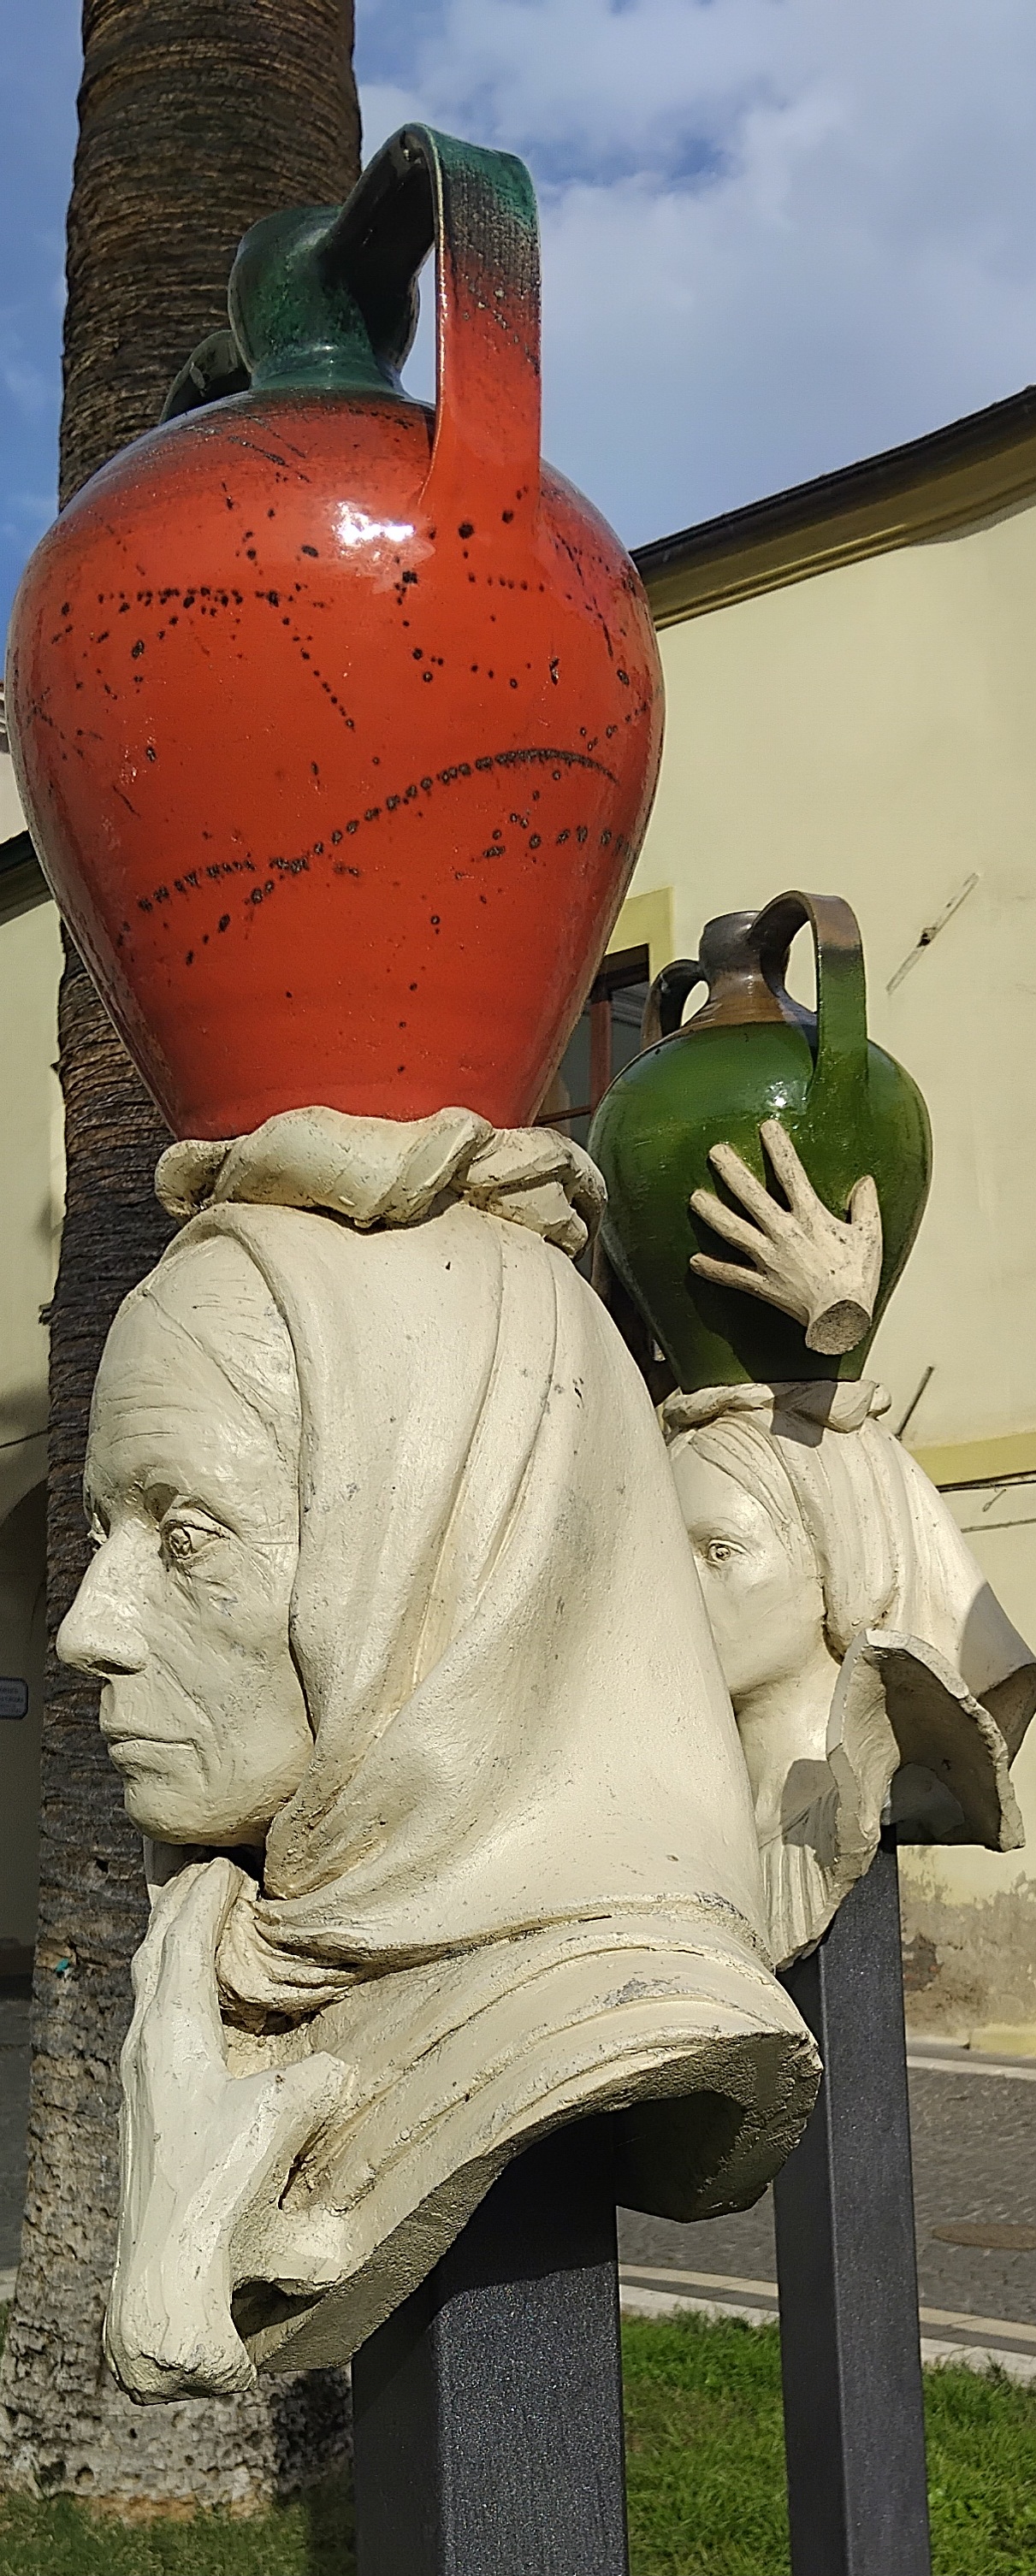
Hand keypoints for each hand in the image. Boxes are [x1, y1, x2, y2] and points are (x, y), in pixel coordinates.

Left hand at [105, 1857, 351, 2400]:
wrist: (160, 2287)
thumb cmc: (211, 2203)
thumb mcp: (276, 2127)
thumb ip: (316, 2085)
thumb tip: (340, 2072)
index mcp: (170, 2037)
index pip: (180, 1941)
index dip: (203, 1895)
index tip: (227, 1862)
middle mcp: (146, 2049)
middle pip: (154, 1954)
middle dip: (179, 1908)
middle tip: (211, 1875)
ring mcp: (141, 2082)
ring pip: (150, 1990)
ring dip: (174, 1950)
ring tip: (203, 1926)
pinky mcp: (147, 2114)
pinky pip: (156, 2023)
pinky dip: (176, 1991)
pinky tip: (202, 2012)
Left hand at [689, 1118, 882, 1355]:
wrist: (843, 1320)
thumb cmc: (859, 1278)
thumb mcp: (870, 1237)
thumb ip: (865, 1206)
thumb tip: (865, 1181)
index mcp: (811, 1218)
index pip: (792, 1175)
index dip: (778, 1149)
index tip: (766, 1126)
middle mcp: (784, 1234)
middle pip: (752, 1197)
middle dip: (732, 1172)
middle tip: (715, 1151)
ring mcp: (769, 1259)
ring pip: (734, 1231)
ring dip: (712, 1213)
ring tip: (694, 1197)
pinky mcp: (762, 1285)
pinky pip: (732, 1276)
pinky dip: (713, 1270)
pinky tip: (694, 1260)